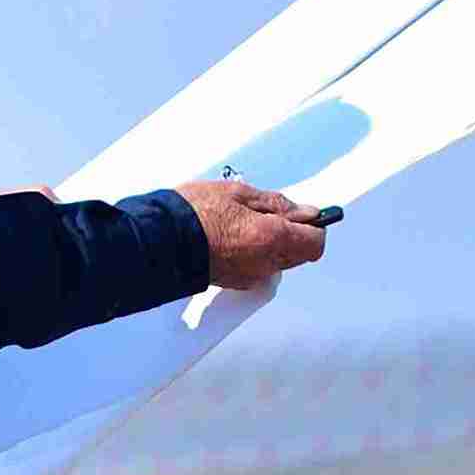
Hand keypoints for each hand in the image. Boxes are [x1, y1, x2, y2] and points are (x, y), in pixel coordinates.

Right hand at [179, 176, 332, 290]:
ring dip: (272, 241)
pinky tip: (232, 234)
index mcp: (273, 239)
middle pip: (298, 252)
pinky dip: (254, 251)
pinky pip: (258, 266)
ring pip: (278, 260)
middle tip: (267, 211)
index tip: (306, 213)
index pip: (315, 242)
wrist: (159, 241)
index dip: (314, 225)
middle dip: (291, 232)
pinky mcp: (234, 282)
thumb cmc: (194, 213)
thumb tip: (303, 211)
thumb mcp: (238, 193)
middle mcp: (266, 263)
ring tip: (243, 220)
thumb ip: (275, 203)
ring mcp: (250, 276)